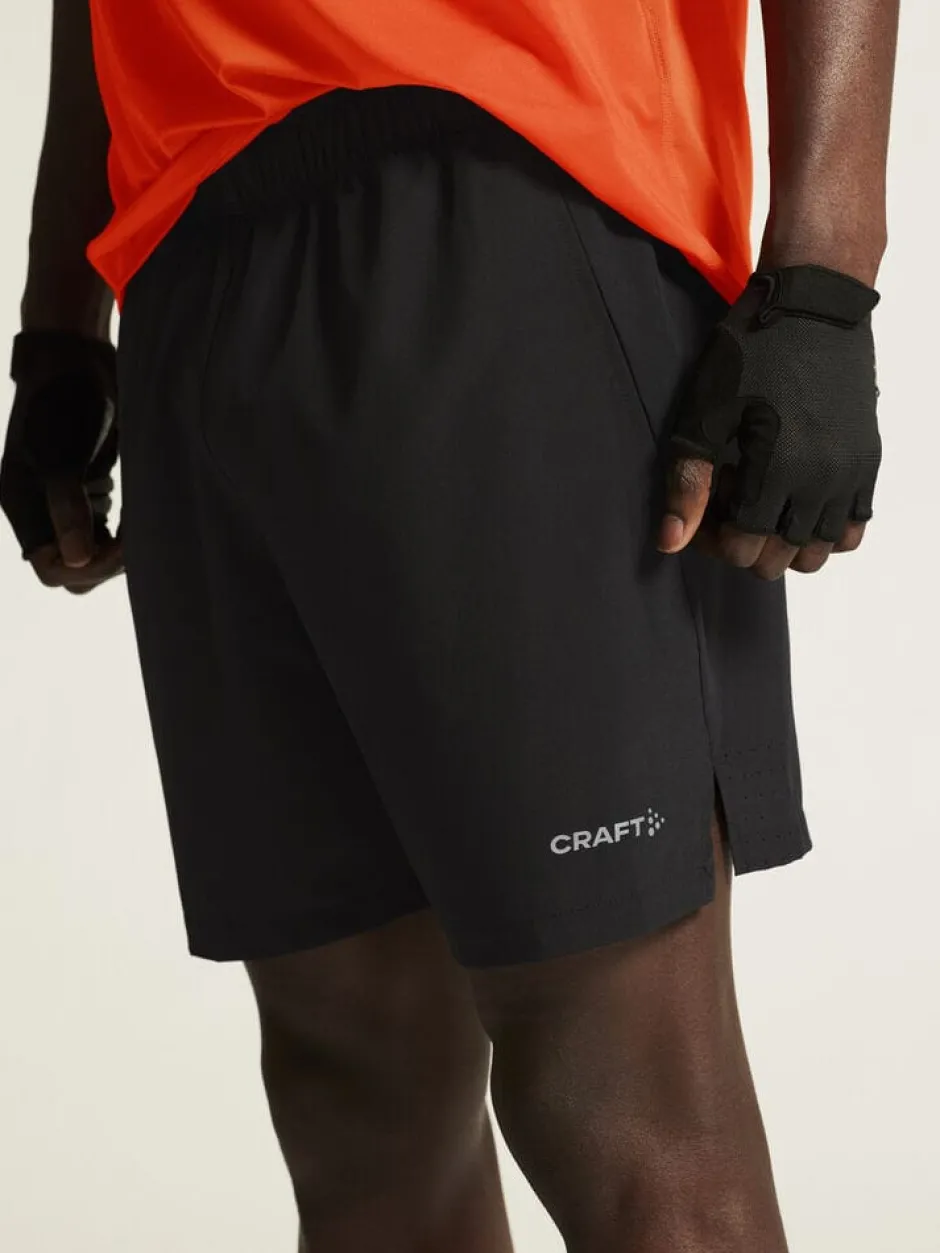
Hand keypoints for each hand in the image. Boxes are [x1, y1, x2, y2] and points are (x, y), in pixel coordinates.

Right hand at [1, 330, 121, 593]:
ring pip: (92, 551)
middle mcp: (42, 511)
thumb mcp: (63, 453)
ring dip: (119, 548)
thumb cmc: (65, 399)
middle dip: (106, 562)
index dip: (86, 567)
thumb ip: (67, 506)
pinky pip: (105, 528)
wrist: (76, 357)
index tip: (121, 546)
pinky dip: (125, 529)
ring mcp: (66, 502)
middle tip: (138, 538)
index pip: (52, 568)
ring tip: (143, 524)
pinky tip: (144, 513)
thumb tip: (74, 558)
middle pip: (74, 568)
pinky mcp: (89, 489)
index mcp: (24, 507)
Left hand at [658, 265, 880, 579]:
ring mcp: (850, 474)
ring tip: (763, 496)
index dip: (713, 537)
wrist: (814, 302)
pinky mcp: (866, 461)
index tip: (705, 500)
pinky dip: (824, 528)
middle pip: (778, 559)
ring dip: (783, 539)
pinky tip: (794, 495)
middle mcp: (822, 481)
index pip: (742, 550)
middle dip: (745, 541)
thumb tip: (670, 543)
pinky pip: (853, 528)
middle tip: (730, 496)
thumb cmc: (750, 351)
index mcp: (779, 470)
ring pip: (818, 552)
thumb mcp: (705, 414)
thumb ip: (688, 483)